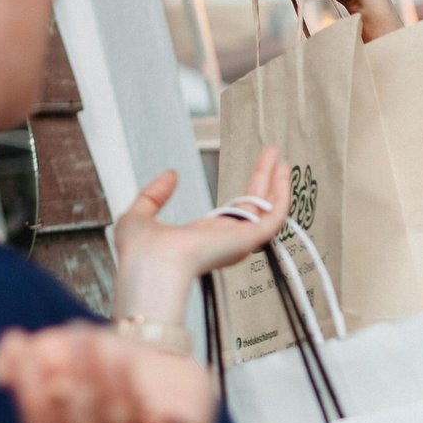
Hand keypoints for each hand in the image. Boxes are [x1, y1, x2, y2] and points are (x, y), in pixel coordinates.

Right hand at [0, 322, 214, 422]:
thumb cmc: (106, 359)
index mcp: (68, 420)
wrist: (168, 365)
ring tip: (102, 340)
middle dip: (76, 376)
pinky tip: (139, 382)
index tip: (25, 354)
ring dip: (107, 378)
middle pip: (78, 421)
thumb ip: (24, 356)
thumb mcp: (60, 348)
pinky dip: (149, 413)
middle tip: (79, 335)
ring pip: (115, 417)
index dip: (30, 397)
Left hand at [113, 147, 291, 323]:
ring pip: (266, 208)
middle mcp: (224, 241)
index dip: (243, 193)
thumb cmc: (140, 255)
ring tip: (279, 157)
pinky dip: (281, 192)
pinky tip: (283, 171)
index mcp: (203, 239)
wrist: (150, 266)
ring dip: (276, 182)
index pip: (232, 214)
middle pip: (252, 206)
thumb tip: (171, 175)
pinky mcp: (249, 239)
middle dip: (263, 180)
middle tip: (271, 156)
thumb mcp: (139, 216)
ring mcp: (238, 240)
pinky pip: (274, 214)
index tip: (250, 175)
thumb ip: (154, 195)